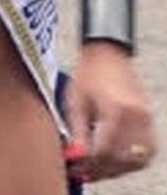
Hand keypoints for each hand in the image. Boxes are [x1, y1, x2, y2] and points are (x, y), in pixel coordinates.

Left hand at [64, 41, 156, 181]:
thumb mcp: (75, 101)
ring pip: (137, 159)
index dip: (90, 164)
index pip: (105, 150)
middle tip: (86, 172)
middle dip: (103, 170)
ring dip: (119, 168)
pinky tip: (118, 158)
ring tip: (100, 166)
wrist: (107, 53)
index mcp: (115, 109)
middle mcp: (135, 115)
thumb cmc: (88, 74)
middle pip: (122, 158)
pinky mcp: (149, 119)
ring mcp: (145, 118)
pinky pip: (147, 150)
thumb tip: (77, 158)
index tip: (77, 168)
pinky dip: (133, 159)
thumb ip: (77, 132)